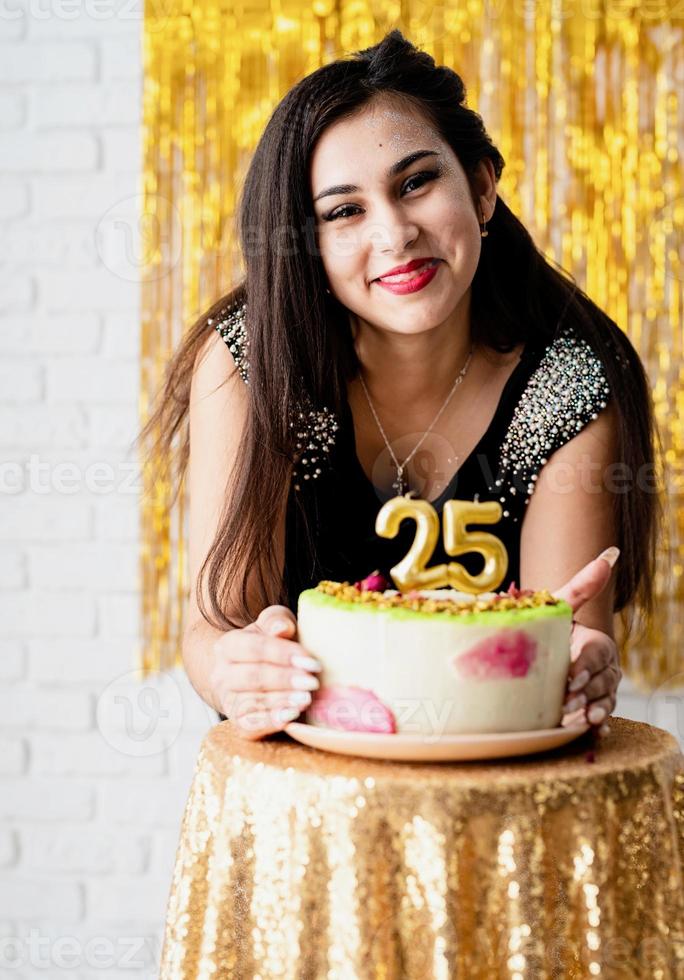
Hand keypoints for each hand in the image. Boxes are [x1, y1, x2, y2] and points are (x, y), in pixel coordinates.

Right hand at [208, 604, 321, 740]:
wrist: (257, 676)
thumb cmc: (272, 646)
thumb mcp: (275, 626)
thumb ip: (277, 621)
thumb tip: (282, 628)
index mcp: (228, 645)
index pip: (253, 648)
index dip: (282, 654)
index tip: (310, 661)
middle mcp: (221, 674)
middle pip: (252, 677)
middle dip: (284, 680)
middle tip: (312, 682)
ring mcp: (227, 700)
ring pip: (252, 702)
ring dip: (281, 701)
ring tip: (306, 699)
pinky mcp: (238, 722)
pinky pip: (250, 726)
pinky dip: (271, 722)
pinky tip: (291, 716)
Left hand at [552, 547, 621, 733]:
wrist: (539, 654)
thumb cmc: (552, 627)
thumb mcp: (561, 606)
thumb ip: (583, 586)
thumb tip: (612, 553)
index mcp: (598, 643)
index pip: (596, 654)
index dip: (584, 665)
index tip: (569, 676)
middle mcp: (604, 669)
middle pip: (601, 681)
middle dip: (586, 692)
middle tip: (567, 702)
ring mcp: (600, 691)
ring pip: (604, 702)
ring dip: (592, 711)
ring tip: (578, 719)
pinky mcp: (591, 710)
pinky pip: (600, 721)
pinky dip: (597, 727)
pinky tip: (589, 732)